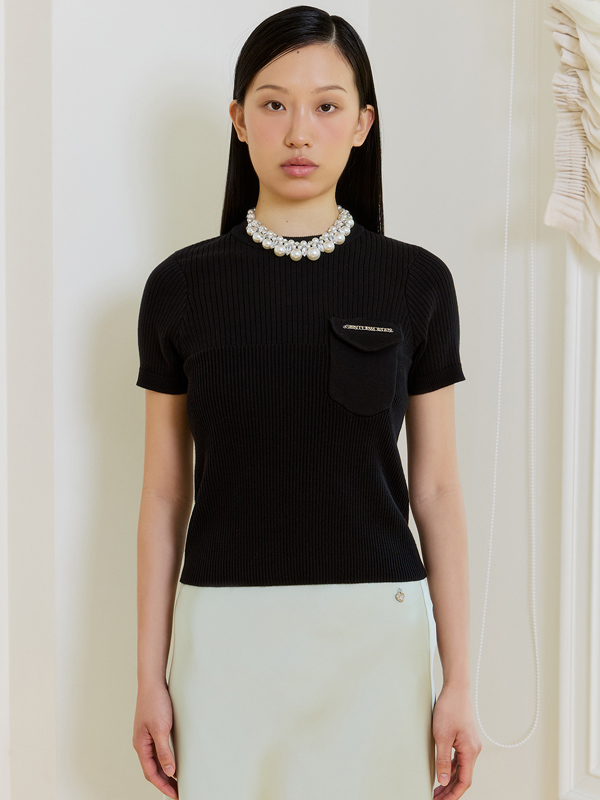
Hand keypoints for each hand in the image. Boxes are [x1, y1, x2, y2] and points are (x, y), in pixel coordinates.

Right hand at [132, 682, 178, 798]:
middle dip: (164, 782)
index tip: (175, 795)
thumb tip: (169, 770)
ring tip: (177, 780)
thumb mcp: (161, 729)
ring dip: (165, 771)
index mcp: (141, 745)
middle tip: (178, 791)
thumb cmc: (155, 703)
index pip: (151, 773)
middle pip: (152, 769)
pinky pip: (157, 750)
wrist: (152, 682)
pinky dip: (165, 759)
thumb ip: (164, 751)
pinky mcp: (152, 728)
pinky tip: (173, 760)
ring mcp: (146, 736)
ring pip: (154, 760)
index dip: (163, 786)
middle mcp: (142, 743)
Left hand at [432, 683, 481, 797]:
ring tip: (437, 789)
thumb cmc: (450, 708)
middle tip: (437, 798)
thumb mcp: (442, 736)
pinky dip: (451, 768)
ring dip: (449, 780)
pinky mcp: (465, 738)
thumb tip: (442, 780)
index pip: (464, 782)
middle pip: (463, 777)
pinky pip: (459, 759)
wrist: (456, 688)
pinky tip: (442, 771)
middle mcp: (473, 750)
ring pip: (461, 769)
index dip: (453, 795)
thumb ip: (442, 760)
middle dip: (450, 790)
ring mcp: (470, 744)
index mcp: (470, 752)